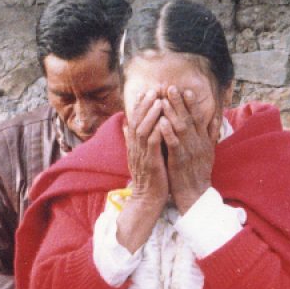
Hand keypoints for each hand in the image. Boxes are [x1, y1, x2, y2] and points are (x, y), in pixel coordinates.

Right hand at [117, 90, 168, 252]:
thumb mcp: (140, 155)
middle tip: (154, 90)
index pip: (135, 120)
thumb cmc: (149, 176)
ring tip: (159, 101)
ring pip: (144, 130)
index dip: (141, 105)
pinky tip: (164, 121)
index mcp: (134, 145)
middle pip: (138, 121)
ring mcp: (142, 154)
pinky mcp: (150, 162)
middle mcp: (135, 147)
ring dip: (151, 115)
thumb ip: (135, 139)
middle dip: (146, 104)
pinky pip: (152, 144)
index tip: (149, 91)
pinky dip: (157, 131)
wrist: (148, 199)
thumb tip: (126, 124)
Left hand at [160, 86, 219, 213]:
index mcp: (203, 140)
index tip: (185, 89)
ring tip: (164, 98)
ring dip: (173, 112)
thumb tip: (216, 116)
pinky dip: (169, 132)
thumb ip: (211, 133)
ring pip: (181, 128)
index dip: (191, 103)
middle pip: (189, 118)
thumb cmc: (197, 171)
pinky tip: (162, 122)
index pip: (198, 117)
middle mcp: (198, 143)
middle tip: (170, 87)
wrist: (195, 194)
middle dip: (179, 102)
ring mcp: (189, 151)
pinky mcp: (180, 160)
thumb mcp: (208, 150)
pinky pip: (174, 144)